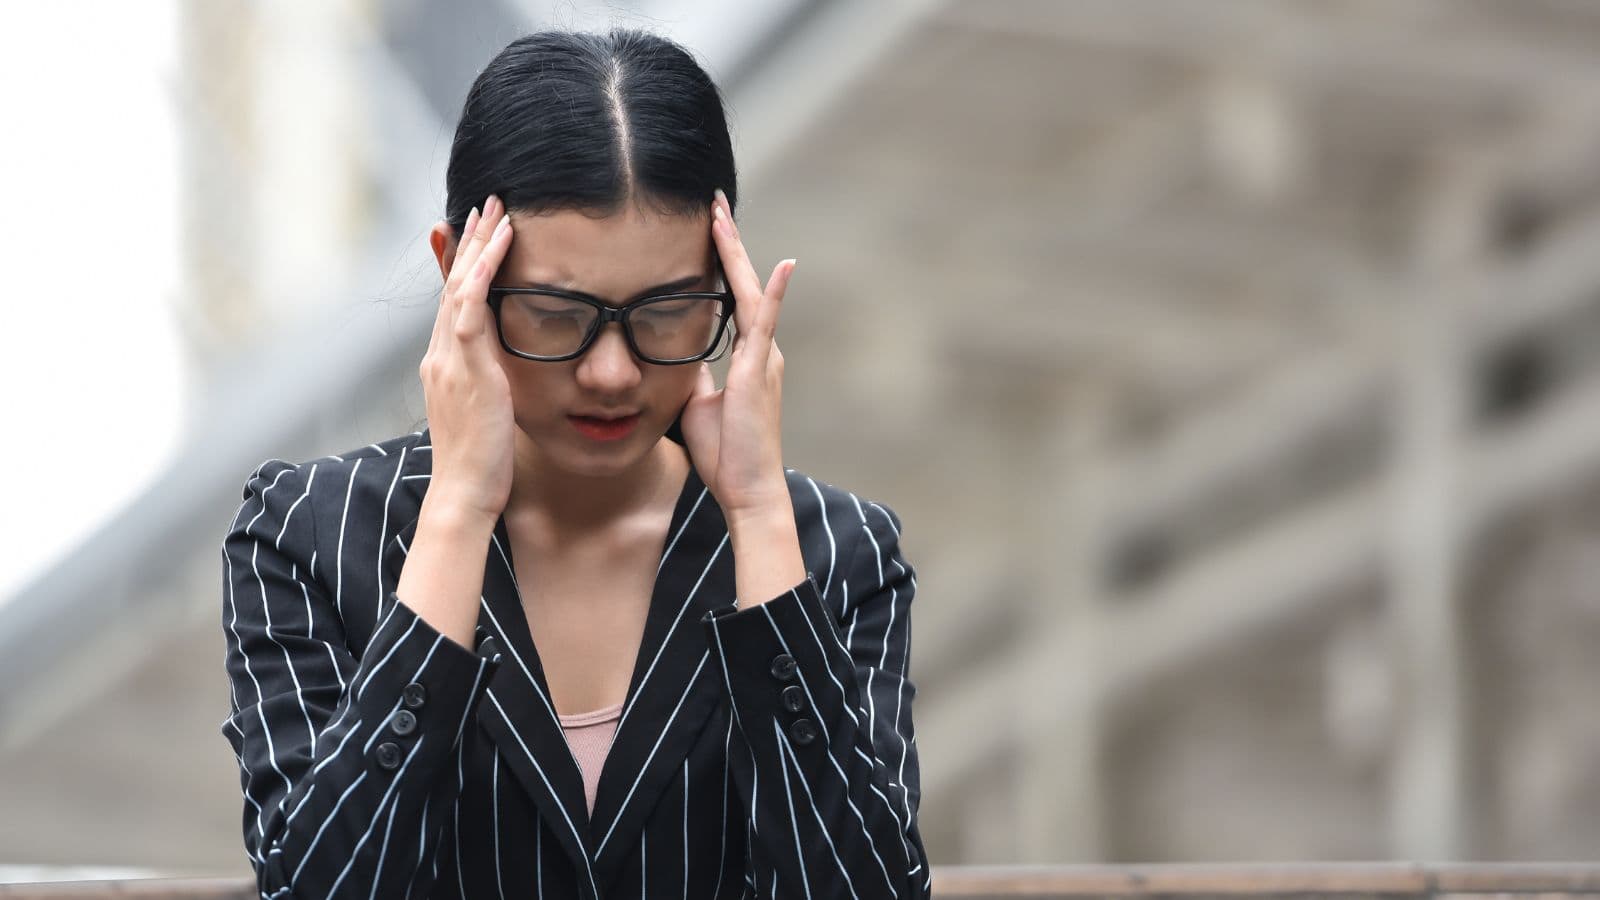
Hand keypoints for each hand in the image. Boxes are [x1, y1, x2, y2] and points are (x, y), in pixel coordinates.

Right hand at [418, 194, 517, 526]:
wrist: (464, 495)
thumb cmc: (481, 467)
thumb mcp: (486, 417)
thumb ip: (490, 389)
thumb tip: (502, 379)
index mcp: (444, 366)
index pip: (452, 303)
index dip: (464, 265)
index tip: (478, 233)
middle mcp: (440, 356)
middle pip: (451, 285)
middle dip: (468, 243)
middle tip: (484, 203)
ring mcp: (449, 359)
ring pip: (459, 286)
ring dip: (478, 244)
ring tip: (496, 209)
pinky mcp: (466, 366)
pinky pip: (471, 306)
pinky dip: (485, 270)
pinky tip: (501, 243)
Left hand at [680, 189, 797, 519]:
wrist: (747, 490)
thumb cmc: (725, 455)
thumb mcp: (699, 404)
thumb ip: (695, 376)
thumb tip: (677, 360)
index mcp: (746, 357)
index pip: (730, 297)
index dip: (720, 261)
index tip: (707, 226)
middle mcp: (760, 350)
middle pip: (742, 284)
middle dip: (727, 242)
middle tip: (714, 201)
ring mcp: (764, 358)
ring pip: (750, 293)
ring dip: (736, 253)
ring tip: (721, 213)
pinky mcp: (760, 371)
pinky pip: (764, 324)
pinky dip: (770, 294)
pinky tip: (780, 265)